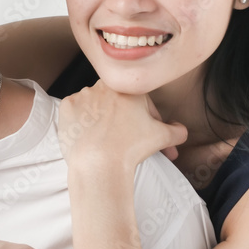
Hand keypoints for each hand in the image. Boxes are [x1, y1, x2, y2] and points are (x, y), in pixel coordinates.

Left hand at [58, 81, 187, 172]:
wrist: (99, 163)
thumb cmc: (131, 148)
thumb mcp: (162, 137)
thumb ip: (176, 131)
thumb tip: (181, 130)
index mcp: (129, 88)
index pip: (142, 103)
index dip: (149, 122)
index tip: (148, 138)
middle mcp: (105, 85)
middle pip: (118, 104)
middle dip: (126, 121)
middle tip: (129, 141)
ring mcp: (83, 95)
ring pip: (97, 107)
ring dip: (103, 120)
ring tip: (108, 141)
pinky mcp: (67, 108)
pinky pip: (76, 113)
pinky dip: (82, 123)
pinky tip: (89, 137)